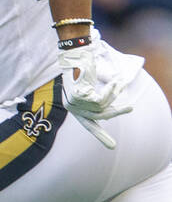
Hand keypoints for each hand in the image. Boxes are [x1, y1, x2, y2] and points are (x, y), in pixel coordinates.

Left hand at [58, 30, 144, 148]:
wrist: (74, 54)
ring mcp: (73, 102)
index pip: (88, 124)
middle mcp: (72, 106)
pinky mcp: (77, 97)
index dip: (100, 135)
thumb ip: (96, 98)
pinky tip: (114, 82)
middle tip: (131, 108)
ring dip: (114, 94)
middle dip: (116, 112)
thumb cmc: (81, 68)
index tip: (112, 147)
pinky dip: (111, 92)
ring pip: (102, 107)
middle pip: (98, 117)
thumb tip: (108, 111)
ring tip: (119, 82)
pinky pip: (101, 100)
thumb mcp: (89, 85)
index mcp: (74, 106)